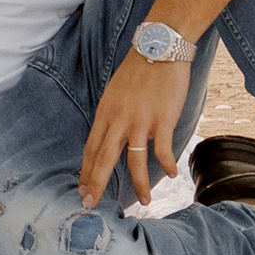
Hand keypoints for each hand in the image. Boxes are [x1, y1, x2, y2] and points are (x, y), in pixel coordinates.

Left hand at [79, 50, 192, 210]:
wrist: (159, 48)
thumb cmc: (139, 70)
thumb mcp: (115, 92)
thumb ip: (112, 116)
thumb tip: (110, 136)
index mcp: (105, 113)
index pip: (91, 148)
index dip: (86, 171)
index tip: (82, 190)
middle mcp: (119, 119)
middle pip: (104, 158)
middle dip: (96, 184)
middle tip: (91, 206)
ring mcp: (140, 120)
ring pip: (134, 161)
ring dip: (139, 184)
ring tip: (144, 201)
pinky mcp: (161, 119)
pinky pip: (162, 149)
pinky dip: (167, 164)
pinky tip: (171, 174)